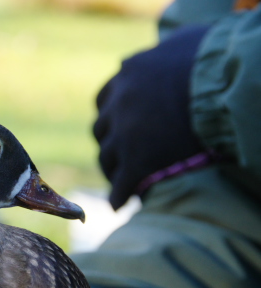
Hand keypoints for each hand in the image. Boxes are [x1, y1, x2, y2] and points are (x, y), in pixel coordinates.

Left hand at [93, 25, 208, 209]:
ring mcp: (125, 136)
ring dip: (112, 170)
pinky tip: (118, 204)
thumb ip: (160, 54)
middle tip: (119, 154)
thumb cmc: (212, 58)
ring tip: (119, 179)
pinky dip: (118, 196)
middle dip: (109, 142)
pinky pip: (121, 185)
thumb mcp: (181, 44)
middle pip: (101, 131)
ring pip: (106, 159)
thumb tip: (156, 55)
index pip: (105, 100)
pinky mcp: (138, 162)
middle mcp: (118, 105)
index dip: (112, 116)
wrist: (225, 85)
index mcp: (126, 77)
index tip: (117, 126)